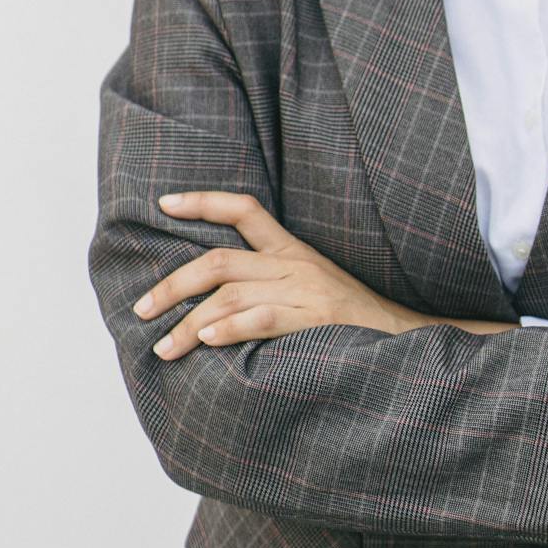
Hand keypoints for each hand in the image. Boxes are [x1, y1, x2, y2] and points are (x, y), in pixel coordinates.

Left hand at [131, 190, 423, 356]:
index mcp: (292, 251)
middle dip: (173, 284)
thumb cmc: (351, 322)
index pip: (244, 209)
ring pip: (231, 293)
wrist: (405, 338)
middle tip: (142, 309)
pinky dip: (231, 328)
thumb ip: (270, 285)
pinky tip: (207, 340)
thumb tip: (214, 304)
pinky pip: (263, 318)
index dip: (203, 201)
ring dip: (189, 322)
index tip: (164, 203)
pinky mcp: (314, 318)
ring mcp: (304, 290)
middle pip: (218, 260)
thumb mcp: (313, 287)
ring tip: (163, 346)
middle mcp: (293, 264)